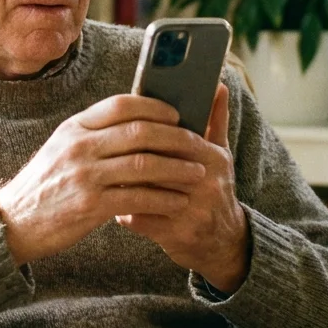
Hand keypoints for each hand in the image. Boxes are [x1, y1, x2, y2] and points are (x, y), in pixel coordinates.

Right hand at [0, 95, 208, 265]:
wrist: (13, 222)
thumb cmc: (45, 185)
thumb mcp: (62, 148)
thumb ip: (94, 134)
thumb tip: (137, 122)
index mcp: (74, 127)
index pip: (121, 105)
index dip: (154, 107)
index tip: (177, 114)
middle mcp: (79, 146)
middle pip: (139, 132)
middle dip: (176, 138)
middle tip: (198, 144)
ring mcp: (84, 175)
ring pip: (144, 164)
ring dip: (177, 168)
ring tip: (197, 172)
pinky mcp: (90, 205)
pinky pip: (137, 198)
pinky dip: (163, 199)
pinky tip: (178, 201)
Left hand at [115, 84, 250, 293]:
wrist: (224, 243)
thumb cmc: (216, 190)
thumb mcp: (220, 155)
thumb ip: (216, 119)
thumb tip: (218, 84)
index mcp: (211, 158)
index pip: (173, 136)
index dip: (145, 132)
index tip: (122, 128)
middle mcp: (204, 183)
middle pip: (154, 162)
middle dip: (127, 158)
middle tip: (103, 152)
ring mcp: (191, 210)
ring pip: (143, 190)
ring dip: (120, 184)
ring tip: (103, 176)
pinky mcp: (176, 235)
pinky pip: (140, 219)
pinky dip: (123, 212)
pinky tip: (112, 206)